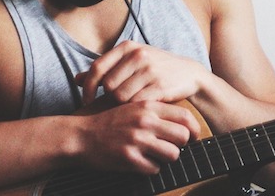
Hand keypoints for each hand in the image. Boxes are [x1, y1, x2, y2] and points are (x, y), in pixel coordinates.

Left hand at [74, 40, 204, 104]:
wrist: (189, 74)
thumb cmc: (155, 68)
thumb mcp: (131, 62)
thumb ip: (105, 69)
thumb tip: (76, 79)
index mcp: (129, 47)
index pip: (97, 68)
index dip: (87, 87)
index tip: (86, 100)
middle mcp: (139, 55)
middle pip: (108, 85)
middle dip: (110, 96)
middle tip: (118, 100)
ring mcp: (150, 70)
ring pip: (120, 96)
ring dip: (123, 103)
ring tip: (132, 101)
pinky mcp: (159, 86)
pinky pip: (135, 103)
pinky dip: (136, 107)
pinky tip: (142, 104)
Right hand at [76, 100, 200, 173]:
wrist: (80, 135)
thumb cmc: (109, 121)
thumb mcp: (133, 106)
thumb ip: (156, 110)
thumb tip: (184, 120)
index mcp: (149, 106)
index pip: (184, 116)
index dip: (194, 128)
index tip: (194, 136)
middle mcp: (146, 121)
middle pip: (183, 136)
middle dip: (182, 144)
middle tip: (174, 147)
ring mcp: (138, 140)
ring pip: (172, 154)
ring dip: (167, 157)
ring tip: (157, 155)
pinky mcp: (129, 158)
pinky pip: (154, 168)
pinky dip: (151, 168)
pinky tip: (142, 162)